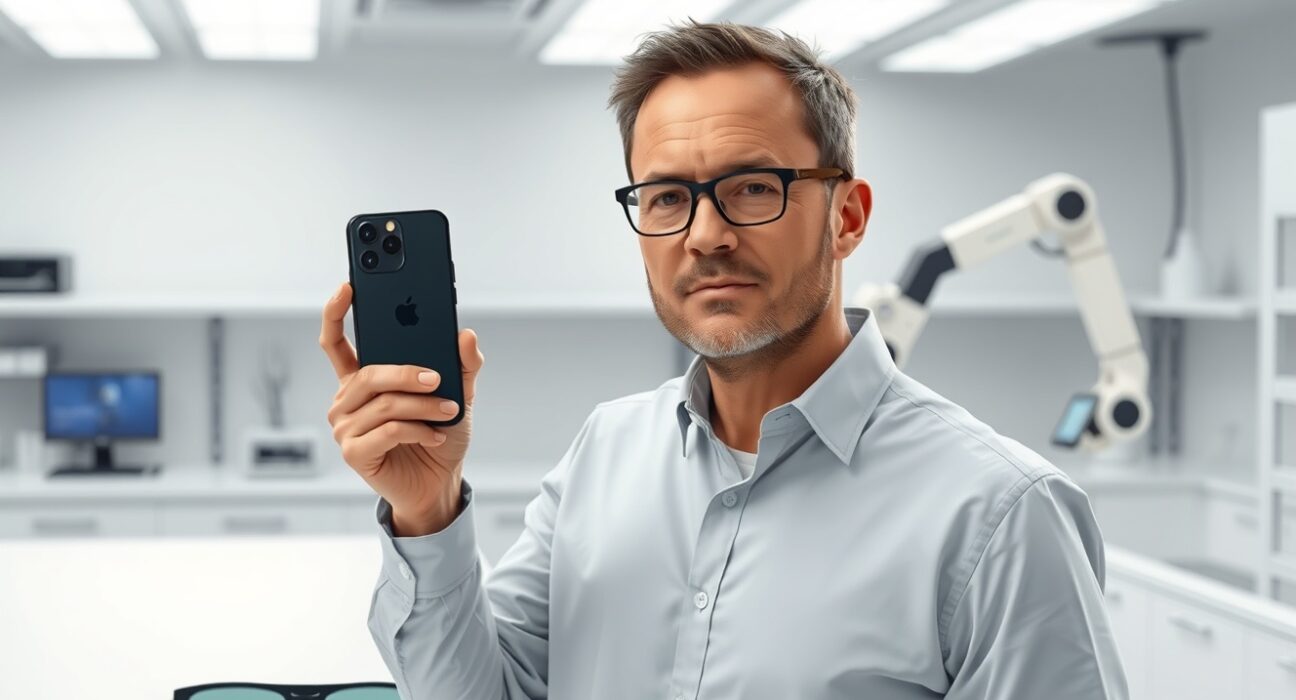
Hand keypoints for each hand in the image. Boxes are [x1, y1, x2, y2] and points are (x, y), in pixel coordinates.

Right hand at [319, 281, 484, 534]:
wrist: (439, 483)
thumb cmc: (439, 436)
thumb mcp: (459, 395)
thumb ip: (463, 364)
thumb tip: (466, 334)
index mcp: (361, 380)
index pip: (336, 342)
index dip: (337, 312)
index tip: (348, 285)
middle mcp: (346, 401)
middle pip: (368, 374)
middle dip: (407, 373)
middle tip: (438, 377)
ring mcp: (345, 428)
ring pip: (384, 403)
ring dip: (423, 405)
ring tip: (448, 410)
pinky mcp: (354, 453)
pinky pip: (388, 430)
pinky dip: (418, 430)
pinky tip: (435, 435)